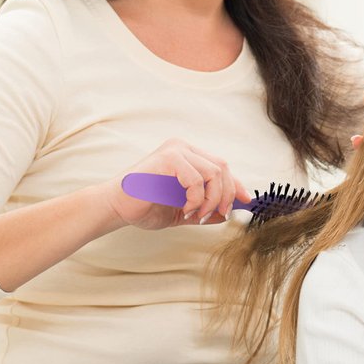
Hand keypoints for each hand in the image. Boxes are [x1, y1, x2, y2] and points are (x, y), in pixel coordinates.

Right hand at [104, 139, 250, 229]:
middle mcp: (184, 148)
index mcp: (188, 156)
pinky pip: (197, 180)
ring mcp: (176, 150)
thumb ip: (205, 209)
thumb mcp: (184, 211)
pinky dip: (196, 200)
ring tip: (196, 216)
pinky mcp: (169, 158)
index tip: (247, 201)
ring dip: (211, 201)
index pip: (221, 167)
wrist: (116, 207)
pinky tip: (185, 210)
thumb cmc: (146, 206)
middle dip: (226, 195)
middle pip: (222, 167)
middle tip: (217, 215)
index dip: (236, 185)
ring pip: (214, 173)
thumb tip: (230, 213)